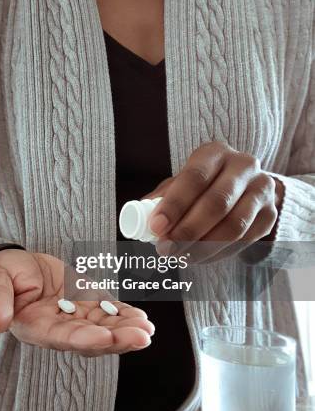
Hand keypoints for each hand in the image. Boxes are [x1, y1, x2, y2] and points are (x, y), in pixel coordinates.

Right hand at [0, 248, 153, 355]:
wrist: (15, 265)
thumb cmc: (2, 273)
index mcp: (35, 326)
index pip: (63, 337)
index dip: (85, 338)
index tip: (106, 336)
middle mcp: (59, 327)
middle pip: (91, 339)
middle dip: (117, 339)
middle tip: (141, 336)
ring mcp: (75, 316)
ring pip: (105, 328)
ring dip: (127, 330)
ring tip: (147, 328)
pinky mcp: (87, 303)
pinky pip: (109, 312)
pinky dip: (125, 316)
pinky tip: (143, 319)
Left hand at [144, 141, 283, 261]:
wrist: (243, 187)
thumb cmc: (201, 185)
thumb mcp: (180, 183)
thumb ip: (161, 198)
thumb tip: (140, 219)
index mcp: (214, 153)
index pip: (194, 178)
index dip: (173, 205)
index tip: (155, 227)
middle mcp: (243, 166)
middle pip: (216, 204)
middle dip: (186, 231)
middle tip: (165, 249)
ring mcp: (261, 190)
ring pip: (233, 226)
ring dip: (202, 247)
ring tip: (179, 257)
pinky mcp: (270, 214)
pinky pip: (244, 241)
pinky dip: (217, 253)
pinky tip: (198, 257)